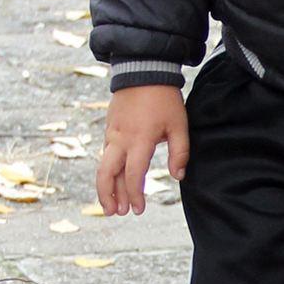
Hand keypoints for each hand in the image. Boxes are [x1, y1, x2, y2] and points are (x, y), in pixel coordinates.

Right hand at [96, 85, 188, 216]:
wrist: (143, 71)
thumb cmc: (165, 99)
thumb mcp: (179, 125)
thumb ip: (180, 152)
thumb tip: (178, 177)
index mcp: (140, 140)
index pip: (134, 174)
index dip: (135, 195)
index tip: (138, 209)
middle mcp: (121, 139)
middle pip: (106, 173)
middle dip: (108, 196)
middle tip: (116, 213)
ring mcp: (112, 133)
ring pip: (104, 166)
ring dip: (107, 187)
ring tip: (112, 205)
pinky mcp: (109, 129)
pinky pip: (106, 154)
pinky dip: (108, 171)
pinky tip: (115, 181)